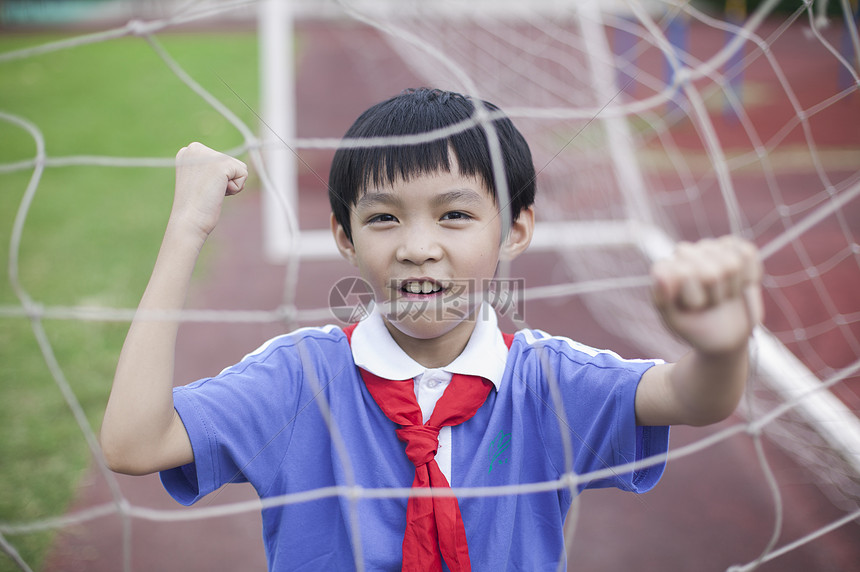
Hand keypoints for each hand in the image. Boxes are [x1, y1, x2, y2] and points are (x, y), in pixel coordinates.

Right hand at [170, 142, 247, 238]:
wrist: (188, 221)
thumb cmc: (194, 207)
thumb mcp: (199, 180)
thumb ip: (211, 168)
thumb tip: (232, 167)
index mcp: (188, 151)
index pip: (219, 160)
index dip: (216, 179)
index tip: (200, 188)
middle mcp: (196, 148)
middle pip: (230, 162)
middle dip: (224, 181)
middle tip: (206, 192)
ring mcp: (208, 154)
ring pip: (239, 167)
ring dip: (231, 184)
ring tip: (211, 192)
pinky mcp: (222, 164)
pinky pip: (244, 174)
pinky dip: (236, 188)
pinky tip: (218, 193)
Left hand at [651, 236, 762, 355]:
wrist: (724, 334)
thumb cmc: (695, 328)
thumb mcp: (675, 322)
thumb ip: (663, 300)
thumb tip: (659, 275)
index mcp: (665, 269)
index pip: (684, 274)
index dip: (695, 297)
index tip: (694, 308)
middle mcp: (685, 253)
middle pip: (710, 272)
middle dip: (715, 296)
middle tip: (710, 304)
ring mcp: (709, 248)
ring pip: (732, 262)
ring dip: (732, 287)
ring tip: (722, 296)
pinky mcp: (733, 247)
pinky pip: (747, 253)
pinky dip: (748, 275)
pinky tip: (738, 284)